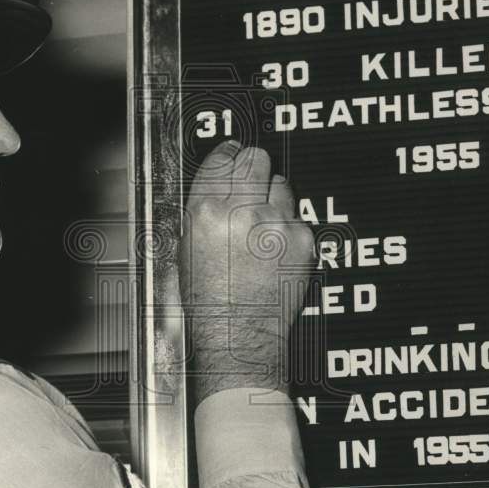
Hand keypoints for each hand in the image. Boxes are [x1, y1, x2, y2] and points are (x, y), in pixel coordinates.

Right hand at [180, 140, 314, 404]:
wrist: (239, 335)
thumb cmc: (209, 301)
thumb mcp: (186, 250)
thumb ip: (203, 210)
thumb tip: (217, 184)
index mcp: (207, 212)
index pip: (222, 158)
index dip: (229, 153)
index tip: (233, 153)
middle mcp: (242, 212)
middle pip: (256, 159)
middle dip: (254, 165)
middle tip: (252, 178)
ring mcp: (276, 224)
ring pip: (282, 184)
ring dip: (273, 197)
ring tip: (262, 224)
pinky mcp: (302, 239)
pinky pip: (297, 217)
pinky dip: (288, 227)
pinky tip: (275, 249)